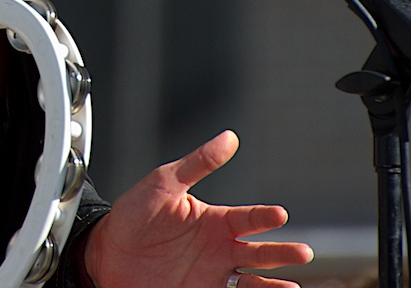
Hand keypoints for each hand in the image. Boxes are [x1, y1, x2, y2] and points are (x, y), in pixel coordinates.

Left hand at [84, 130, 313, 287]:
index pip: (248, 218)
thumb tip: (228, 137)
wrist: (107, 251)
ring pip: (253, 283)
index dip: (264, 216)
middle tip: (303, 252)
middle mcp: (218, 250)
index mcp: (214, 221)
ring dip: (273, 284)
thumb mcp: (165, 182)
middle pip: (260, 253)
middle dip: (282, 253)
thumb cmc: (135, 213)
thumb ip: (198, 163)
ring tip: (292, 287)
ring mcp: (211, 275)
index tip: (280, 214)